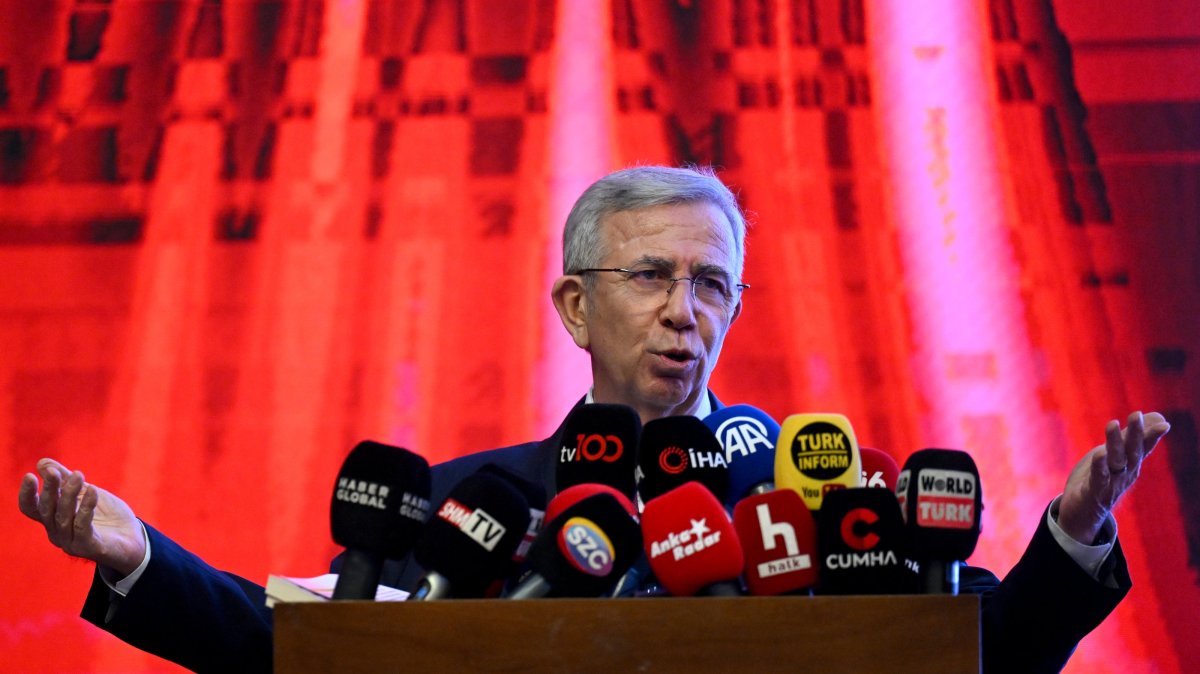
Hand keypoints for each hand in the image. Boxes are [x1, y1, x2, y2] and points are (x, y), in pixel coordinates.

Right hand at [17, 458, 145, 576]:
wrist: (133, 536)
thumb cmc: (105, 514)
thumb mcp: (84, 491)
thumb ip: (64, 478)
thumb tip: (42, 462)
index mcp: (52, 519)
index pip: (31, 509)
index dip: (27, 494)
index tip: (29, 475)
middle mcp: (57, 532)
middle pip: (46, 511)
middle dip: (50, 490)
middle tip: (54, 472)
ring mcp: (71, 542)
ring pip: (63, 518)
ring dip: (69, 495)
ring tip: (78, 475)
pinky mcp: (89, 547)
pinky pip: (83, 527)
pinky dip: (86, 507)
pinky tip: (92, 490)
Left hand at [1058, 411, 1170, 544]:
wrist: (1083, 513)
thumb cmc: (1101, 479)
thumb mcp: (1117, 455)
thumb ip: (1133, 437)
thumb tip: (1158, 416)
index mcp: (1130, 464)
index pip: (1143, 447)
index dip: (1152, 436)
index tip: (1163, 424)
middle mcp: (1124, 473)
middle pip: (1132, 452)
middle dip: (1135, 433)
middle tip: (1136, 414)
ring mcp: (1110, 483)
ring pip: (1115, 462)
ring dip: (1114, 442)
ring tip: (1112, 423)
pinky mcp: (1094, 492)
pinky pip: (1098, 477)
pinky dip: (1099, 465)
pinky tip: (1099, 453)